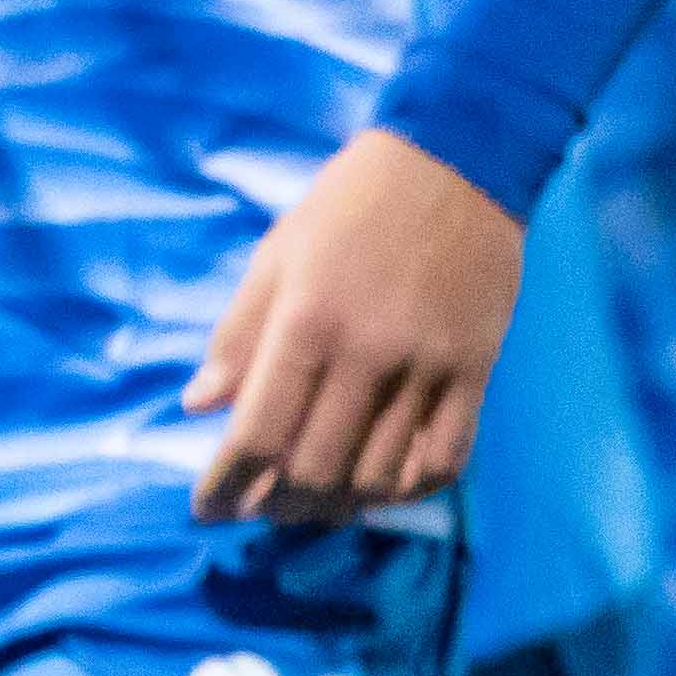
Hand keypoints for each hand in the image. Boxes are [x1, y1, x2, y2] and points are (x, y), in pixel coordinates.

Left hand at [187, 128, 526, 521]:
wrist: (454, 166)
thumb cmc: (348, 204)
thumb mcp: (275, 255)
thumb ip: (237, 336)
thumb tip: (198, 406)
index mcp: (307, 324)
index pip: (258, 433)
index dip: (226, 483)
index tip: (205, 508)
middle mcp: (369, 357)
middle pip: (317, 468)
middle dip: (276, 504)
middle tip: (255, 508)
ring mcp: (430, 370)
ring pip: (381, 475)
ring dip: (338, 504)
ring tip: (308, 505)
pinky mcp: (477, 373)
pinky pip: (446, 457)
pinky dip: (409, 488)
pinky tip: (380, 490)